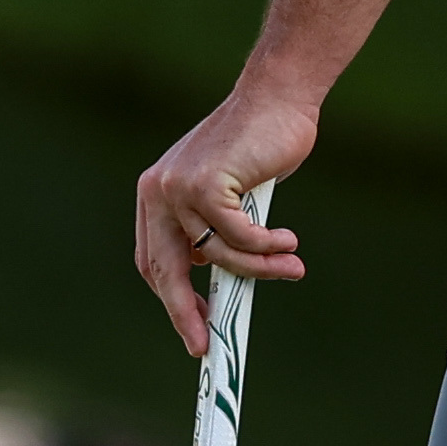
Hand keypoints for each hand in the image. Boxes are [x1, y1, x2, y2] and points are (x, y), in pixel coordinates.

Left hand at [132, 87, 315, 357]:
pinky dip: (267, 246)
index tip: (195, 328)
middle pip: (166, 270)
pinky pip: (238, 236)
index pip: (154, 261)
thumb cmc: (258, 148)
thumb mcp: (228, 196)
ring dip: (259, 269)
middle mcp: (158, 192)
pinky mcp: (207, 184)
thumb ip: (215, 233)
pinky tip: (288, 241)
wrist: (276, 99)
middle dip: (187, 314)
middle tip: (206, 346)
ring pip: (216, 254)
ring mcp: (179, 187)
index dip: (173, 299)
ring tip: (292, 267)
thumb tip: (226, 290)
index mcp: (155, 195)